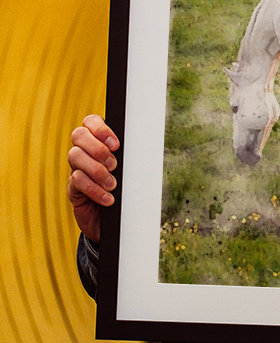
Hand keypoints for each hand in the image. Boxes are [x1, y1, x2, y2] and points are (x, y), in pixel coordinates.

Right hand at [67, 115, 119, 241]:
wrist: (116, 221)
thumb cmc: (125, 190)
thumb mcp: (129, 171)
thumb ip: (130, 156)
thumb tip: (143, 146)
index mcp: (98, 141)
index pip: (90, 121)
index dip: (100, 128)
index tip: (116, 144)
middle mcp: (84, 151)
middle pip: (78, 135)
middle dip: (98, 148)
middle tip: (114, 165)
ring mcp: (76, 168)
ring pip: (75, 155)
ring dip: (97, 170)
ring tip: (112, 184)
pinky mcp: (73, 188)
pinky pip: (76, 180)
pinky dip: (94, 189)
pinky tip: (108, 199)